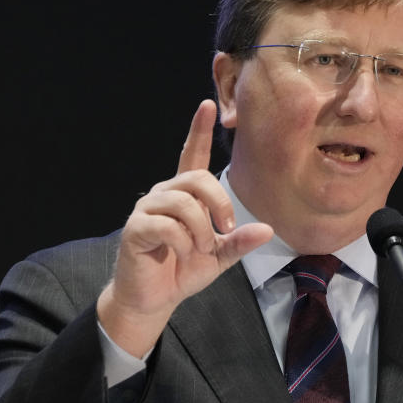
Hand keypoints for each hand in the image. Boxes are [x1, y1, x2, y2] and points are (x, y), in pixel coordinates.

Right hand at [97, 100, 273, 356]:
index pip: (192, 155)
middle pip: (197, 178)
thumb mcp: (219, 257)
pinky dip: (182, 242)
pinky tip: (181, 252)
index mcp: (185, 196)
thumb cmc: (183, 270)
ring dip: (200, 229)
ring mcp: (147, 209)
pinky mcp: (135, 228)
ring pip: (184, 202)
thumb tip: (267, 229)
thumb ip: (239, 241)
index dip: (199, 130)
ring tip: (199, 248)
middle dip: (219, 204)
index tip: (208, 105)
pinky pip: (167, 225)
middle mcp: (164, 195)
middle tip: (225, 230)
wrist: (154, 298)